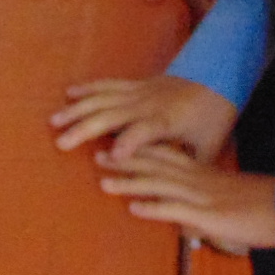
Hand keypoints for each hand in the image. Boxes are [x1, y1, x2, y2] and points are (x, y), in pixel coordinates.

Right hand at [51, 74, 235, 161]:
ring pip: (104, 98)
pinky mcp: (137, 84)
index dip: (128, 142)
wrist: (218, 76)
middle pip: (112, 113)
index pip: (144, 130)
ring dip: (77, 109)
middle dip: (85, 128)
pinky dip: (88, 89)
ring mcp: (141, 91)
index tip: (110, 157)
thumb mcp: (209, 147)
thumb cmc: (214, 117)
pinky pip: (109, 84)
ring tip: (55, 121)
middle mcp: (150, 103)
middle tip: (61, 142)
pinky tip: (69, 94)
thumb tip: (186, 198)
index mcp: (168, 120)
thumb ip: (191, 169)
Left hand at [93, 143, 274, 250]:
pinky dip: (152, 208)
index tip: (116, 146)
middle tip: (98, 155)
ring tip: (103, 181)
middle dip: (125, 161)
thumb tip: (184, 225)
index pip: (165, 157)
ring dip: (129, 183)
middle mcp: (198, 180)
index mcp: (202, 174)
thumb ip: (202, 211)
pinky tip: (133, 209)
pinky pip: (175, 210)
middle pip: (155, 166)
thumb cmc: (261, 207)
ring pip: (158, 184)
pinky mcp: (208, 214)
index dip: (139, 151)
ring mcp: (201, 196)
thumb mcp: (226, 204)